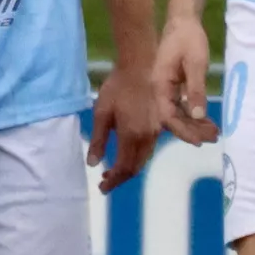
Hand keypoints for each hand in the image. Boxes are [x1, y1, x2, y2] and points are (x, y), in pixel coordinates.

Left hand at [89, 58, 167, 189]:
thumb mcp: (101, 112)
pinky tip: (125, 154)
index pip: (123, 168)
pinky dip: (136, 158)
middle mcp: (147, 137)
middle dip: (120, 178)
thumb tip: (93, 164)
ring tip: (111, 171)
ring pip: (143, 160)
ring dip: (128, 169)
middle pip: (135, 167)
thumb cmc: (117, 87)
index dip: (113, 181)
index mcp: (131, 135)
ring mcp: (156, 132)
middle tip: (104, 182)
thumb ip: (98, 140)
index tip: (101, 188)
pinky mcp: (160, 126)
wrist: (141, 66)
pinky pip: (149, 149)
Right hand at [150, 14, 221, 143]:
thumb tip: (198, 115)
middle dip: (191, 131)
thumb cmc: (188, 39)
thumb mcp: (196, 63)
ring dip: (193, 124)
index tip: (200, 141)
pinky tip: (206, 120)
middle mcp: (159, 90)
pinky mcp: (172, 85)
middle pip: (172, 118)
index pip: (168, 116)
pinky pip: (180, 105)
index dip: (183, 131)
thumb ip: (196, 89)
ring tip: (214, 132)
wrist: (182, 21)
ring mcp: (165, 88)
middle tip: (213, 137)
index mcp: (159, 85)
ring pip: (176, 113)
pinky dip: (192, 114)